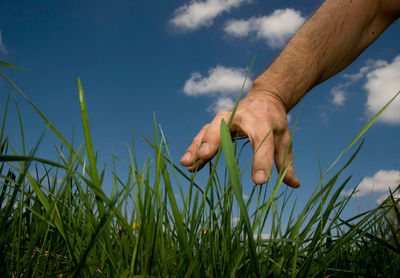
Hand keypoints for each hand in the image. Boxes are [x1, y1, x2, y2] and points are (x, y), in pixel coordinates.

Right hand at [180, 90, 299, 187]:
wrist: (264, 98)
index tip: (259, 181)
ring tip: (187, 163)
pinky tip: (188, 164)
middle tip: (206, 154)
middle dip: (213, 139)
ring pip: (208, 130)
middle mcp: (241, 118)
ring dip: (196, 146)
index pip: (262, 144)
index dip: (261, 162)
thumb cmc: (274, 122)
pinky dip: (194, 148)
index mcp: (263, 123)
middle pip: (224, 126)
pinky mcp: (216, 124)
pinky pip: (203, 135)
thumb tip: (294, 184)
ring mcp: (225, 119)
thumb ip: (285, 161)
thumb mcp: (284, 139)